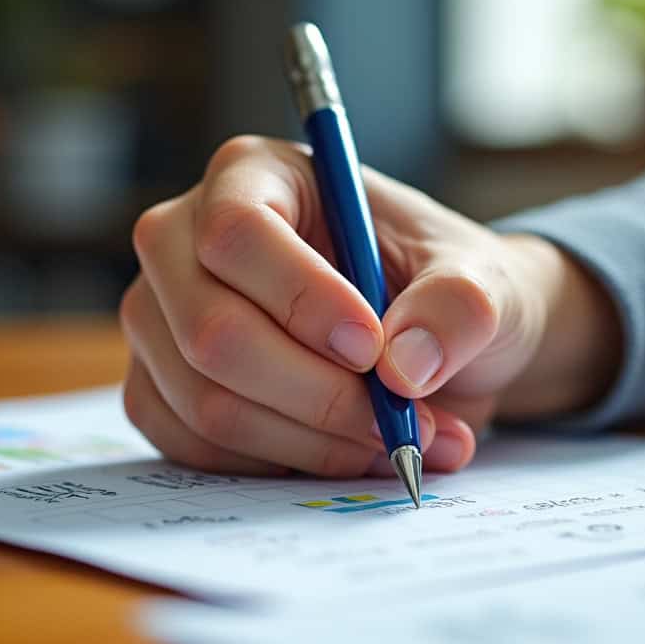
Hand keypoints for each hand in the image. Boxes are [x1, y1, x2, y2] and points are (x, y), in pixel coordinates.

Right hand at [120, 136, 619, 476]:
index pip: (238, 233)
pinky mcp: (162, 390)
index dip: (302, 300)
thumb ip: (458, 308)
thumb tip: (403, 367)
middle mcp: (185, 242)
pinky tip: (348, 453)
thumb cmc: (446, 291)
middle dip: (318, 396)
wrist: (438, 346)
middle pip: (213, 332)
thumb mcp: (481, 282)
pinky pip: (197, 448)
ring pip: (208, 403)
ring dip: (314, 443)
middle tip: (402, 421)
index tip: (374, 348)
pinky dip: (283, 467)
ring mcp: (162, 320)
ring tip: (400, 441)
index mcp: (254, 176)